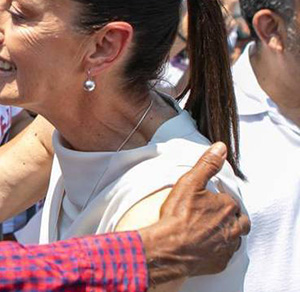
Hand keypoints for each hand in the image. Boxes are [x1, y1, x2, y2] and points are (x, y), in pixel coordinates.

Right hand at [139, 143, 249, 284]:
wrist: (169, 248)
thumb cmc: (178, 215)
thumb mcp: (190, 182)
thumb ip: (207, 164)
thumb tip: (220, 147)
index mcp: (227, 207)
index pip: (231, 201)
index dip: (221, 200)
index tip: (209, 201)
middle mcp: (232, 228)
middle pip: (241, 222)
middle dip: (232, 218)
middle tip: (215, 216)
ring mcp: (226, 247)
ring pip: (234, 239)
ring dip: (227, 234)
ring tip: (210, 231)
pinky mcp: (219, 262)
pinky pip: (224, 255)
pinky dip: (218, 250)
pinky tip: (205, 247)